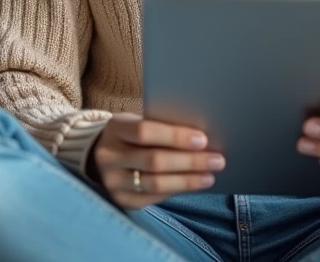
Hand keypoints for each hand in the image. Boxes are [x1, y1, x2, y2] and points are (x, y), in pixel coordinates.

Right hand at [90, 112, 225, 208]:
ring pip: (155, 184)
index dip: (175, 136)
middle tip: (217, 160)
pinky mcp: (120, 199)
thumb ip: (162, 126)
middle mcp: (109, 156)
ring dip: (188, 181)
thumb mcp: (139, 120)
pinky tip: (193, 185)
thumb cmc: (132, 132)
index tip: (203, 140)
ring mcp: (112, 181)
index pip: (145, 132)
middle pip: (154, 161)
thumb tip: (201, 137)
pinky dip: (176, 191)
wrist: (102, 152)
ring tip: (210, 176)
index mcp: (115, 128)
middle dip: (190, 162)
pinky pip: (153, 198)